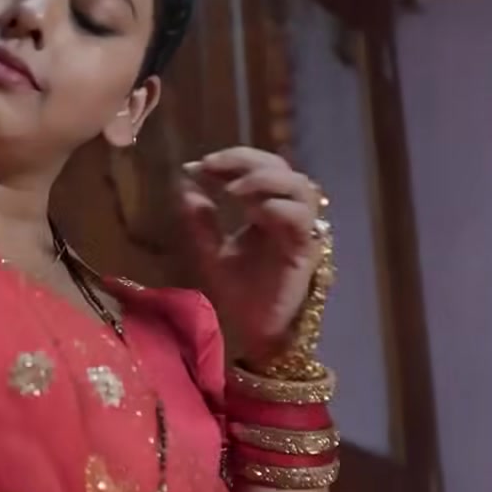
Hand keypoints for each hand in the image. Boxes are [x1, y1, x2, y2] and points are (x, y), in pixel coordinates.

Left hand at [179, 147, 324, 359]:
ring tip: (232, 191)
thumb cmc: (239, 294)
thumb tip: (186, 184)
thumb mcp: (211, 252)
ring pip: (300, 186)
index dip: (232, 159)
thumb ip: (201, 220)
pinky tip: (253, 213)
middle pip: (282, 167)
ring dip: (265, 180)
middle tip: (213, 166)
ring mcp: (300, 230)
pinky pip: (301, 220)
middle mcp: (287, 214)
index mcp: (267, 210)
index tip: (199, 165)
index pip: (259, 168)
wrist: (254, 331)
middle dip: (247, 160)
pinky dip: (277, 208)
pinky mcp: (305, 251)